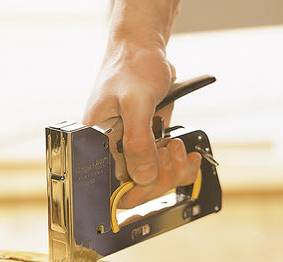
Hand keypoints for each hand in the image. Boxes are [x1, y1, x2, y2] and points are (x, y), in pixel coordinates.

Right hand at [83, 0, 199, 207]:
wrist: (143, 49)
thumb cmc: (131, 66)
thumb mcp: (136, 101)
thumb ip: (138, 140)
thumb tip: (142, 176)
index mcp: (96, 144)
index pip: (109, 186)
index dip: (133, 190)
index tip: (152, 177)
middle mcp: (112, 150)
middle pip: (134, 188)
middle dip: (159, 177)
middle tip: (168, 151)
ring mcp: (132, 149)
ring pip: (153, 181)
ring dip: (173, 170)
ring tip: (175, 144)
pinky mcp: (149, 144)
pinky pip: (165, 169)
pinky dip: (181, 166)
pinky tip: (186, 153)